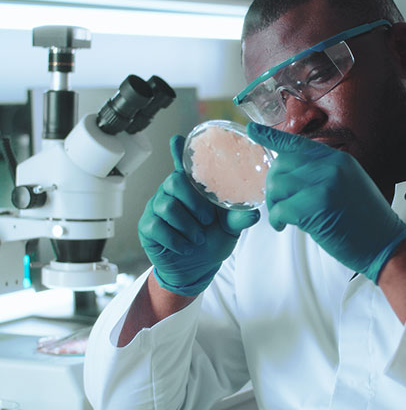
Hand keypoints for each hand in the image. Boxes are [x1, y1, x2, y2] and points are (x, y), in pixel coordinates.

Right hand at [138, 135, 259, 295]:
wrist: (197, 269)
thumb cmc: (213, 240)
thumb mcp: (230, 228)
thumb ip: (239, 218)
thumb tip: (254, 214)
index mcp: (193, 188)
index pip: (184, 165)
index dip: (179, 151)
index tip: (178, 139)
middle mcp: (172, 193)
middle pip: (174, 181)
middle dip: (193, 202)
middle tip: (206, 220)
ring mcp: (157, 208)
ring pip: (167, 206)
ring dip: (187, 225)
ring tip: (198, 238)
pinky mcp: (147, 226)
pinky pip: (157, 226)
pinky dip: (176, 239)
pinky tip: (185, 246)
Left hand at [247, 122, 405, 282]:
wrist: (385, 243)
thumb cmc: (366, 221)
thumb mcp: (349, 185)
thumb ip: (324, 174)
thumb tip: (292, 175)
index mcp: (338, 160)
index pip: (297, 142)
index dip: (271, 136)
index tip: (253, 130)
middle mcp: (331, 166)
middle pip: (281, 165)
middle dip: (273, 186)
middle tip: (278, 204)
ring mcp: (325, 184)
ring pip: (278, 186)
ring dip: (274, 205)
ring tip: (283, 218)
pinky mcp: (317, 206)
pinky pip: (281, 208)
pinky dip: (277, 220)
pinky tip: (285, 226)